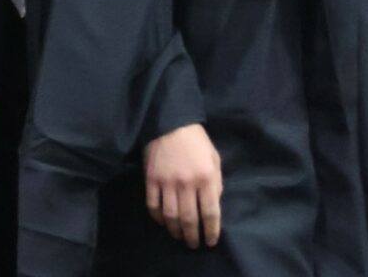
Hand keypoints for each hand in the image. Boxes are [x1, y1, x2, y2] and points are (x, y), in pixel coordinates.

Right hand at [143, 124, 222, 249]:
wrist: (169, 121)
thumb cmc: (195, 140)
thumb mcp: (214, 157)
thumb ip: (216, 181)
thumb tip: (213, 204)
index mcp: (206, 177)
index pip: (211, 213)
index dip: (212, 231)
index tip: (210, 241)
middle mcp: (187, 183)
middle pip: (190, 219)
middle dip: (193, 237)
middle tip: (193, 244)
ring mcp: (167, 182)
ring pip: (171, 217)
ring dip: (176, 231)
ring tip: (179, 236)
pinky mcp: (151, 179)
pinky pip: (153, 206)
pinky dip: (158, 218)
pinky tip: (163, 222)